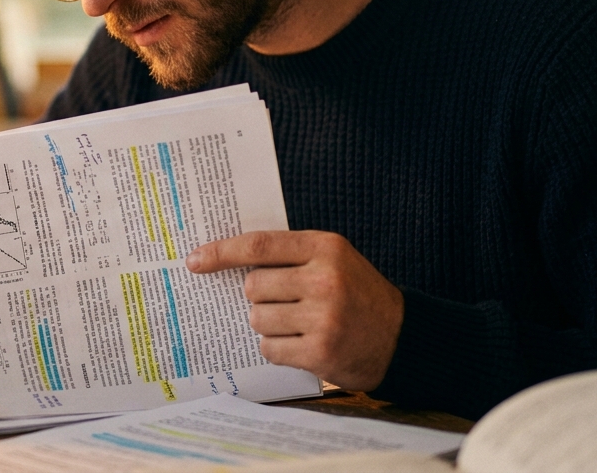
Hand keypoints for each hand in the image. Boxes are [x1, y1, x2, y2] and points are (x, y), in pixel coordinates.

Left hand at [185, 230, 403, 390]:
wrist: (401, 337)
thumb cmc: (356, 294)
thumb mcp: (333, 259)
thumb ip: (290, 255)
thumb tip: (229, 262)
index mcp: (325, 247)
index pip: (260, 246)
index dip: (222, 252)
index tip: (195, 260)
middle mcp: (324, 279)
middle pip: (253, 287)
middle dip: (259, 297)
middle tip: (284, 302)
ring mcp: (324, 317)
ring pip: (257, 319)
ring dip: (269, 325)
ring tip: (298, 324)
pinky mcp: (320, 351)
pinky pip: (270, 348)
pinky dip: (278, 348)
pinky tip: (302, 344)